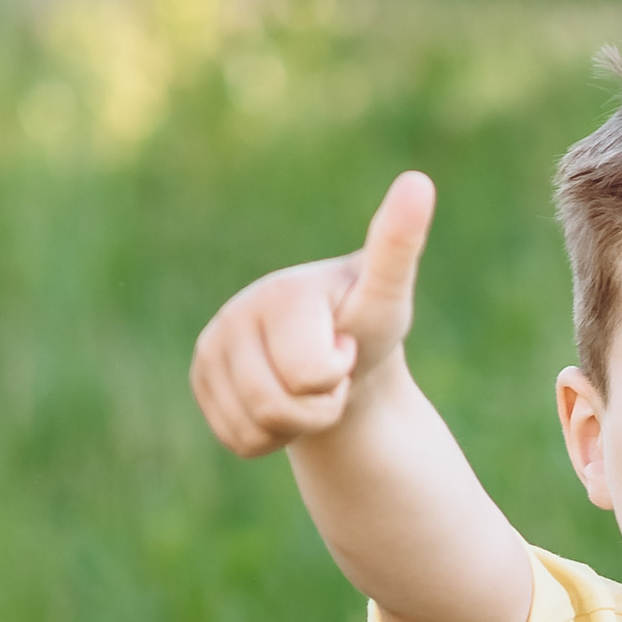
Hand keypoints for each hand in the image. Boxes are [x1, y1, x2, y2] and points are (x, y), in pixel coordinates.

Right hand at [191, 170, 435, 457]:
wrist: (340, 359)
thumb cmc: (367, 325)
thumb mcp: (388, 294)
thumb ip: (397, 246)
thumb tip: (420, 180)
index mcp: (279, 294)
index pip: (310, 374)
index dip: (337, 374)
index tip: (343, 342)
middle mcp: (234, 314)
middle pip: (278, 407)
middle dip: (318, 407)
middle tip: (331, 374)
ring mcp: (210, 346)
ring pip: (256, 429)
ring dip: (295, 425)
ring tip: (307, 386)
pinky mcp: (201, 379)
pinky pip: (239, 441)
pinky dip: (271, 437)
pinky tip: (283, 400)